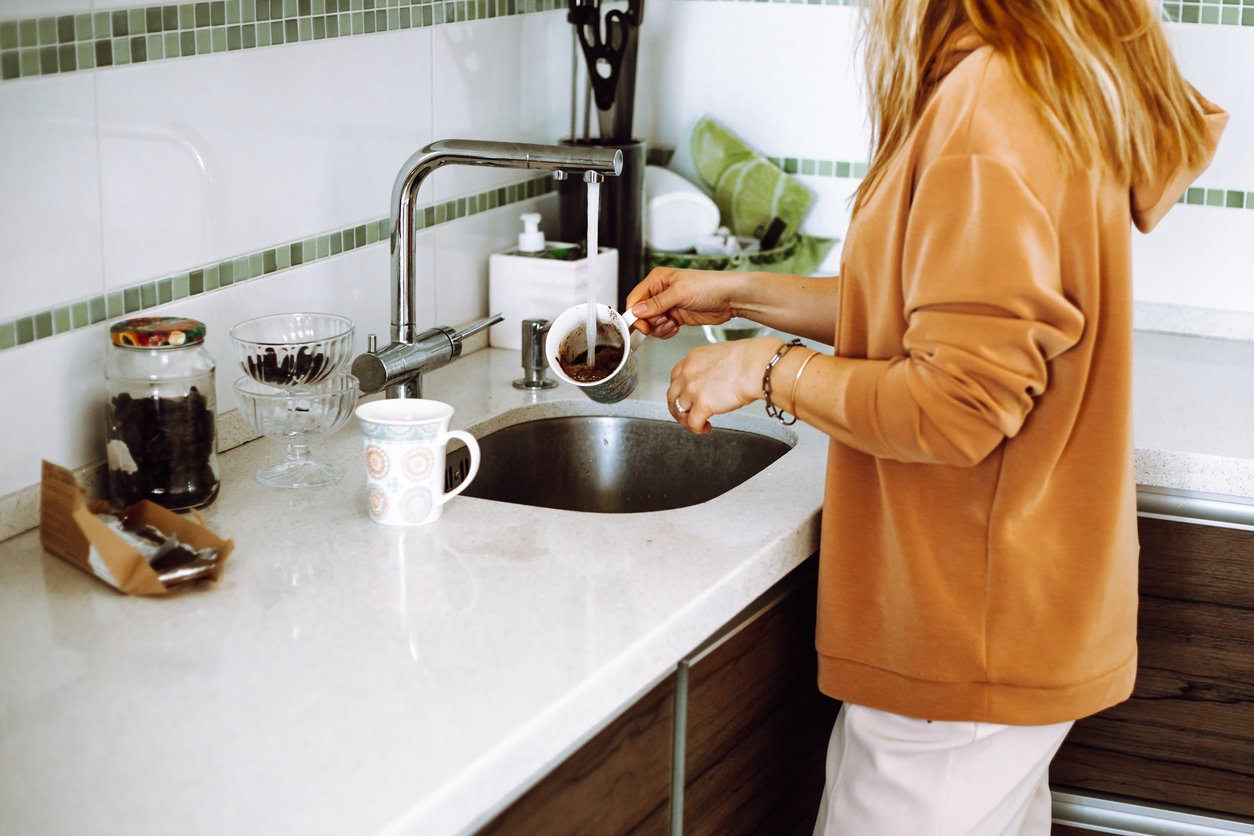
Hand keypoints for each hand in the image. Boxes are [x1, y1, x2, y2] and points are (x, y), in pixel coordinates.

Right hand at [625, 268, 740, 337]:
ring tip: (672, 323)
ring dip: (659, 328)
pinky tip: (676, 327)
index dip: (634, 313)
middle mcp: (661, 292)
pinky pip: (662, 328)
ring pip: (651, 323)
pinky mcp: (677, 317)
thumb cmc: (709, 286)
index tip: (641, 324)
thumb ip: (656, 303)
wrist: (730, 298)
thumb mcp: (679, 293)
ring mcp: (669, 306)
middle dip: (649, 322)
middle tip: (661, 322)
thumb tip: (637, 310)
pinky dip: (666, 332)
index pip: (635, 298)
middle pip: (641, 313)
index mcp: (657, 280)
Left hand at [669, 337, 783, 433]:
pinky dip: (697, 429)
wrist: (757, 366)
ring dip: (686, 420)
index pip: (675, 377)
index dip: (679, 390)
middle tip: (687, 415)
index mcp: (693, 358)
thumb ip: (711, 368)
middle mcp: (688, 373)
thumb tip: (714, 380)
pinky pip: (692, 423)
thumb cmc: (750, 359)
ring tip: (698, 424)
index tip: (685, 397)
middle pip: (672, 395)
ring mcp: (693, 389)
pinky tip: (706, 428)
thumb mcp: (722, 356)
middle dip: (679, 408)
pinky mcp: (702, 405)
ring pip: (678, 411)